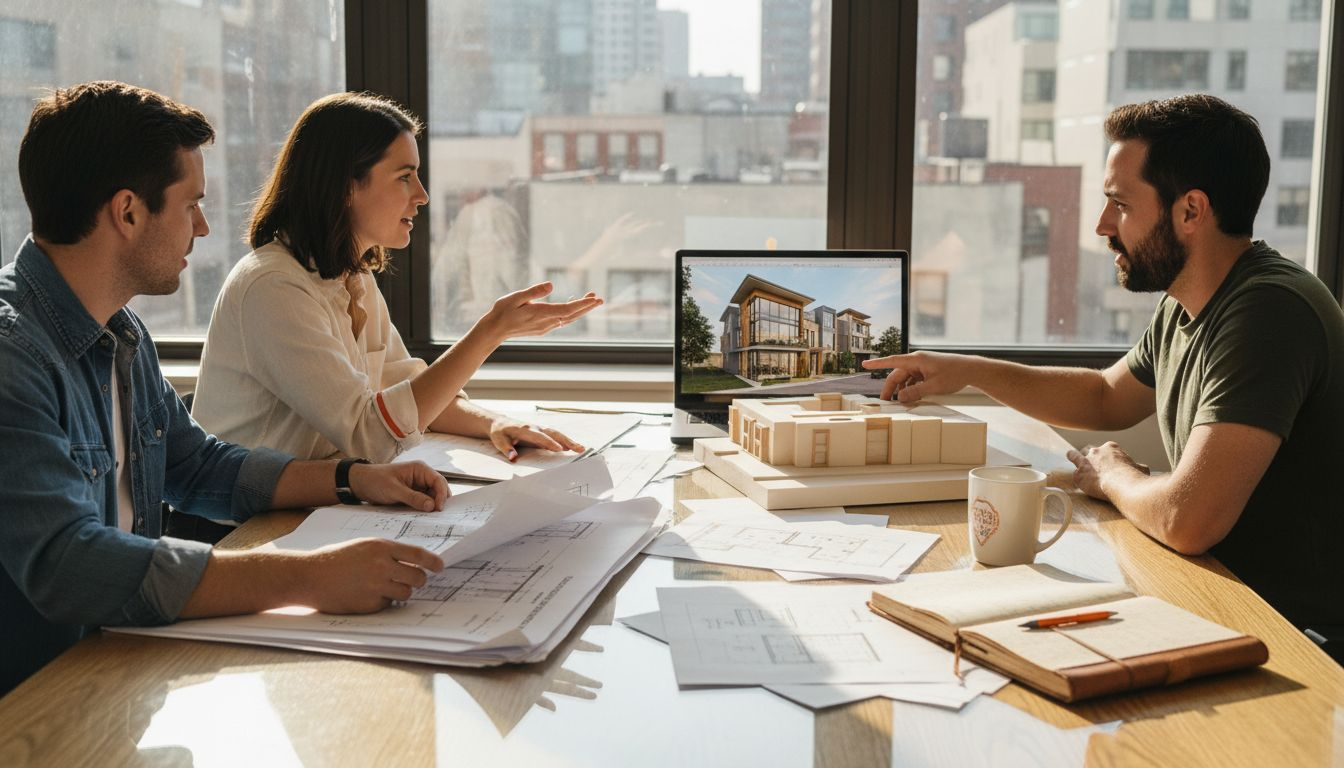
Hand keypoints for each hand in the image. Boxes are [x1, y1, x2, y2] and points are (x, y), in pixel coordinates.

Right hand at [296, 538, 443, 612]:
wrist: (310, 576)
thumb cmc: (335, 559)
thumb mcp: (364, 546)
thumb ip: (388, 552)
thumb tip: (413, 561)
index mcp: (382, 548)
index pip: (418, 555)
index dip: (433, 562)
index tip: (440, 566)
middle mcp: (382, 566)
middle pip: (417, 577)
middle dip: (418, 580)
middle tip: (413, 580)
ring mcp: (376, 586)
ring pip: (406, 593)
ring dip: (400, 591)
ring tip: (384, 586)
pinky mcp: (370, 604)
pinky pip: (388, 604)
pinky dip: (383, 601)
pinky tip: (367, 594)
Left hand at [348, 461, 448, 511]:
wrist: (360, 483)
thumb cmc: (375, 480)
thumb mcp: (394, 490)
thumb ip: (413, 498)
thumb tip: (431, 506)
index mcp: (420, 469)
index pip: (439, 481)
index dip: (442, 495)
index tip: (439, 509)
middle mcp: (421, 477)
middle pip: (438, 490)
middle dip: (438, 502)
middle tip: (437, 517)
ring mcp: (418, 486)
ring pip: (432, 498)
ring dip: (431, 507)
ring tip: (429, 518)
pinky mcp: (412, 495)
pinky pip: (422, 503)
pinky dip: (423, 510)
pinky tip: (421, 517)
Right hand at [480, 282, 602, 340]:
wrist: (495, 330)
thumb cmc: (503, 311)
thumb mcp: (516, 297)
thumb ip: (534, 291)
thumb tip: (551, 285)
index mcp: (540, 313)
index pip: (567, 309)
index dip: (582, 304)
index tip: (594, 299)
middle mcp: (546, 322)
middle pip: (572, 315)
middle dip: (586, 307)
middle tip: (599, 298)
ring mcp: (545, 327)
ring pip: (568, 319)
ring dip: (580, 309)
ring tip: (591, 299)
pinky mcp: (543, 328)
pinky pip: (562, 321)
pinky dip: (571, 313)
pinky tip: (574, 306)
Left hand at [487, 418, 584, 460]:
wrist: (499, 423)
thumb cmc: (499, 432)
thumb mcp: (499, 441)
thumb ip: (507, 449)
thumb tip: (513, 458)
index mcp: (525, 429)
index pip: (540, 437)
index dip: (550, 443)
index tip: (560, 449)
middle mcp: (535, 428)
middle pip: (553, 433)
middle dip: (567, 441)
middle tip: (579, 448)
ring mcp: (539, 429)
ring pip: (556, 434)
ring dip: (568, 441)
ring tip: (580, 448)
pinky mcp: (540, 432)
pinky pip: (554, 435)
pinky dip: (563, 441)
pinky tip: (571, 448)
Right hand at [861, 351, 975, 401]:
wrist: (971, 370)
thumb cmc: (954, 374)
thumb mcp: (934, 386)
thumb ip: (915, 392)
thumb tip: (900, 397)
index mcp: (916, 360)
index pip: (892, 361)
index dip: (877, 364)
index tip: (864, 364)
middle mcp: (917, 361)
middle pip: (898, 374)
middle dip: (890, 388)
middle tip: (885, 402)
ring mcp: (922, 366)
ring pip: (906, 378)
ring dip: (902, 390)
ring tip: (901, 403)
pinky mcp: (927, 371)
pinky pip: (914, 380)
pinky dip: (911, 388)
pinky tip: (912, 398)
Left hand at [1066, 442, 1148, 501]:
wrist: (1121, 484)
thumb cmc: (1133, 476)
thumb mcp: (1141, 468)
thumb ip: (1138, 467)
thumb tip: (1142, 469)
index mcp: (1111, 448)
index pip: (1107, 448)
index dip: (1109, 456)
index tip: (1111, 463)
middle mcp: (1096, 452)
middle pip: (1090, 450)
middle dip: (1092, 456)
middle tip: (1093, 463)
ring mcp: (1085, 462)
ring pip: (1074, 455)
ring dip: (1074, 456)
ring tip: (1071, 456)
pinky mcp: (1079, 474)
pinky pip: (1075, 474)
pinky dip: (1078, 478)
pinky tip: (1078, 481)